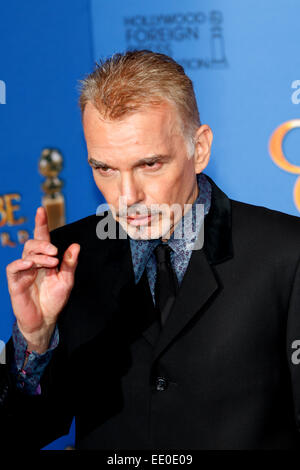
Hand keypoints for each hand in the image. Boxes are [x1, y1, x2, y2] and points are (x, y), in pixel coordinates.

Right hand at [6, 206, 79, 352]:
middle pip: (33, 243)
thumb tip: (76, 245)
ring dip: (39, 255)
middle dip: (44, 244)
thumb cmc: (54, 299)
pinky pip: (13, 268)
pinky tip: (29, 264)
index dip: (41, 223)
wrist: (45, 319)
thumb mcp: (67, 280)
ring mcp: (23, 271)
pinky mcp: (15, 282)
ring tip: (51, 262)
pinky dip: (21, 263)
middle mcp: (33, 262)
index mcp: (45, 259)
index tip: (41, 209)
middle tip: (55, 252)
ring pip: (26, 253)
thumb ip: (70, 263)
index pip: (42, 237)